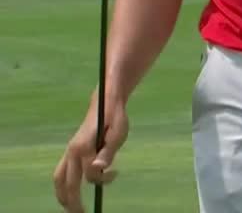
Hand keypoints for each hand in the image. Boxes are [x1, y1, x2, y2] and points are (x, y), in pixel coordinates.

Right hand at [53, 94, 128, 212]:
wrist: (104, 103)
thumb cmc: (115, 118)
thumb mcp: (118, 133)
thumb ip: (108, 152)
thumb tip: (99, 170)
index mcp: (84, 146)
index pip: (90, 174)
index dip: (104, 179)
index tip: (116, 172)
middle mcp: (72, 150)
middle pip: (68, 183)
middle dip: (73, 202)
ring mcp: (68, 151)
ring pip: (59, 178)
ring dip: (63, 196)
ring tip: (71, 209)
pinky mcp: (69, 151)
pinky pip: (61, 173)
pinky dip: (62, 186)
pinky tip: (68, 195)